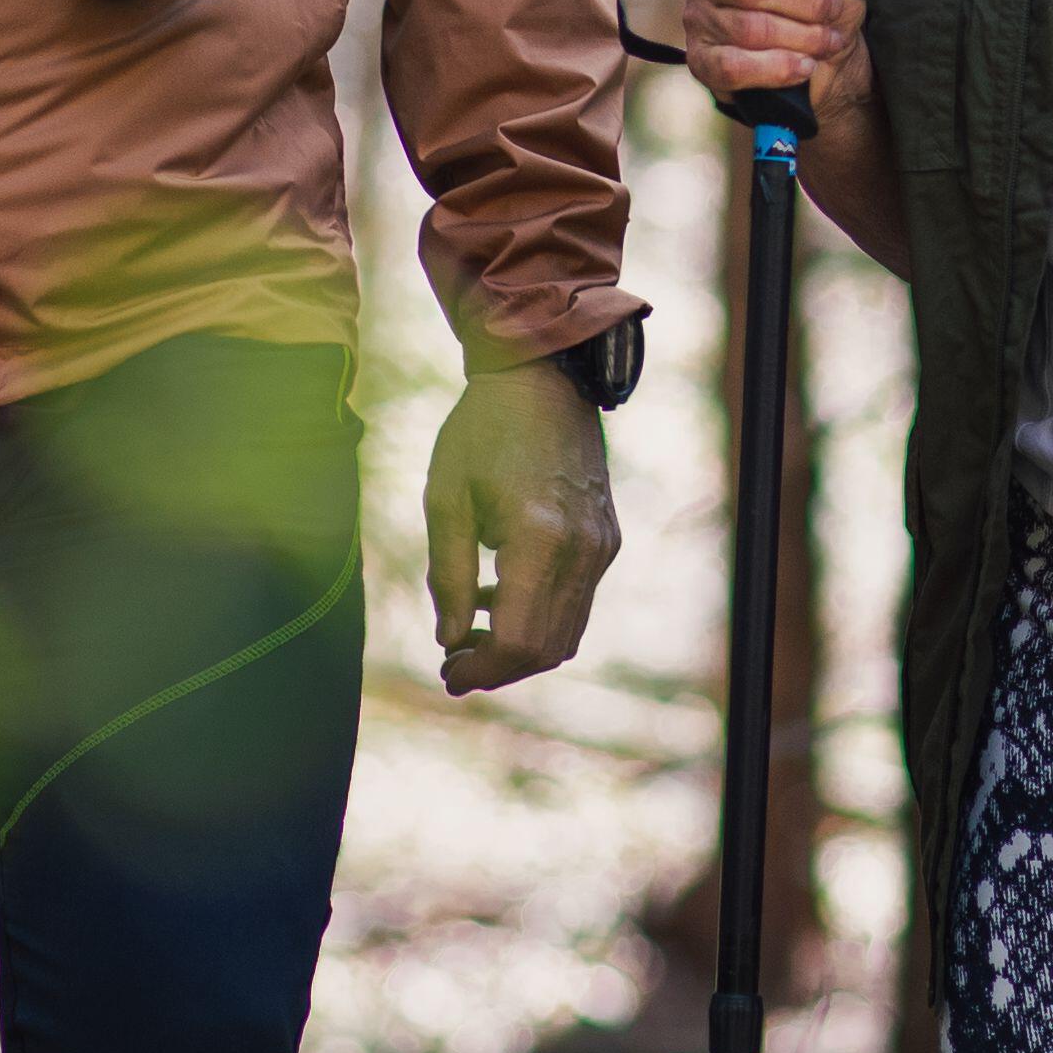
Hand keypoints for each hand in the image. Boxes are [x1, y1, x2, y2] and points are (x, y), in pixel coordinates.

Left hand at [426, 363, 617, 692]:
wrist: (543, 379)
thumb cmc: (482, 432)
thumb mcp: (446, 501)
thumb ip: (447, 576)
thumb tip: (449, 640)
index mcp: (538, 539)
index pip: (517, 641)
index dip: (480, 670)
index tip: (446, 673)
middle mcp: (581, 550)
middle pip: (546, 649)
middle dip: (498, 668)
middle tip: (454, 664)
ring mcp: (601, 546)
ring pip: (567, 633)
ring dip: (520, 647)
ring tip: (469, 631)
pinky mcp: (607, 539)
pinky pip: (578, 602)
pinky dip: (540, 617)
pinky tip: (497, 595)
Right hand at [680, 0, 873, 125]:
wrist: (825, 46)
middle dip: (806, 1)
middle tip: (833, 8)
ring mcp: (696, 17)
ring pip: (748, 29)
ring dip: (802, 37)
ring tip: (827, 38)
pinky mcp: (702, 61)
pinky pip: (732, 67)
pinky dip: (778, 69)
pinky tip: (805, 65)